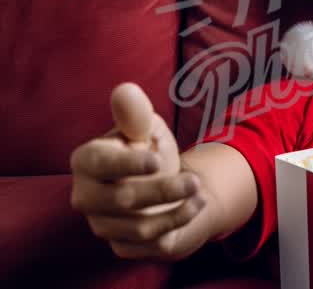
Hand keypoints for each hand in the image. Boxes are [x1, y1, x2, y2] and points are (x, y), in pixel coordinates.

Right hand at [70, 83, 210, 259]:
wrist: (163, 188)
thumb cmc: (149, 151)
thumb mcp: (146, 129)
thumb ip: (135, 114)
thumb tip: (125, 90)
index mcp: (86, 161)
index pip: (100, 165)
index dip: (127, 164)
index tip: (156, 160)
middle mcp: (86, 196)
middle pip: (122, 199)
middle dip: (162, 190)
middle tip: (195, 180)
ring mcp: (102, 225)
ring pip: (140, 227)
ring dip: (177, 210)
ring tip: (200, 192)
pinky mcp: (122, 246)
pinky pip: (151, 245)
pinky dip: (179, 225)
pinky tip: (195, 207)